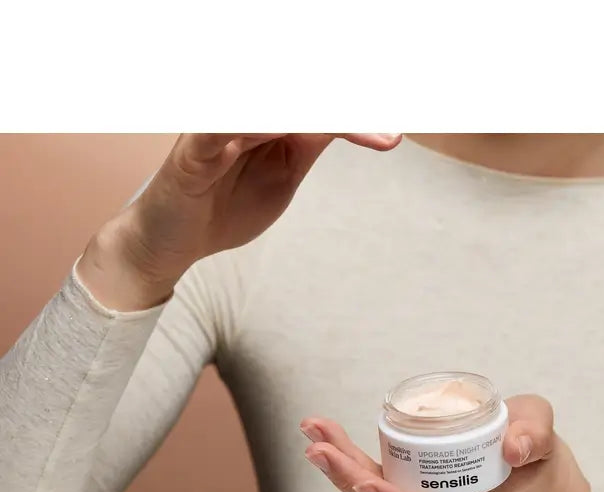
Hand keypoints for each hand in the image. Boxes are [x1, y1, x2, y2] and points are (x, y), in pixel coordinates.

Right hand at [78, 133, 401, 309]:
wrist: (174, 243)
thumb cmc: (226, 205)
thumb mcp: (282, 176)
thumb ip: (307, 145)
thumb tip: (351, 121)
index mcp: (269, 120)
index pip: (315, 108)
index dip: (353, 112)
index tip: (392, 126)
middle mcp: (241, 115)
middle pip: (294, 100)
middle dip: (340, 108)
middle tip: (384, 125)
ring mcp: (215, 131)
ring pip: (262, 109)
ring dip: (307, 115)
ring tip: (346, 121)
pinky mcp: (189, 156)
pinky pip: (216, 133)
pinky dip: (246, 128)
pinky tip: (278, 127)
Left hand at [300, 395, 590, 491]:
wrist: (529, 462)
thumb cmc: (534, 454)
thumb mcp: (544, 439)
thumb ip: (535, 440)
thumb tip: (514, 448)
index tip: (366, 482)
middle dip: (347, 478)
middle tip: (318, 447)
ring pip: (371, 490)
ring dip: (338, 464)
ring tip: (312, 432)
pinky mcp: (408, 478)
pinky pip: (372, 472)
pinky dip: (345, 454)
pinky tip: (322, 434)